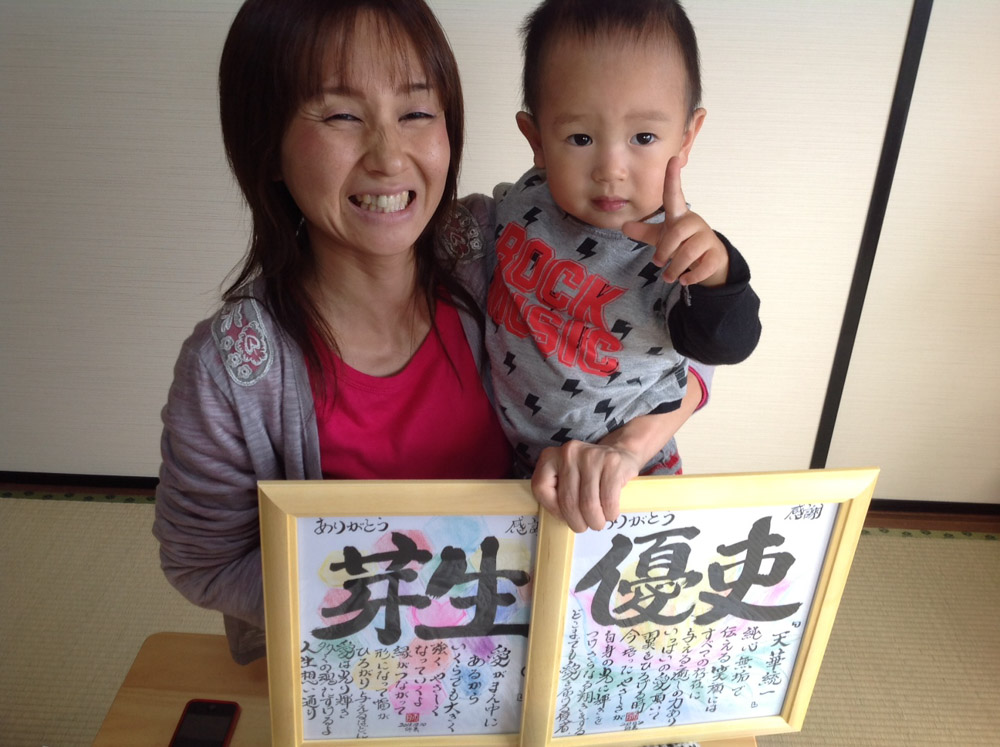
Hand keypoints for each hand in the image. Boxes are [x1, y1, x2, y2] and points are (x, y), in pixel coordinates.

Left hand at [531, 440, 641, 532]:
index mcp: (551, 456)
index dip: (552, 508)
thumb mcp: (567, 476)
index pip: (541, 487)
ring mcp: (591, 456)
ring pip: (588, 503)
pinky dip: (609, 513)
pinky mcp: (612, 463)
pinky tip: (610, 513)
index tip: (564, 516)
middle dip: (576, 521)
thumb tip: (561, 519)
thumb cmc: (589, 473)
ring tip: (597, 523)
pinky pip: (608, 500)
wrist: (619, 453)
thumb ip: (558, 492)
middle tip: (583, 526)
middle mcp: (569, 452)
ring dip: (594, 521)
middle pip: (567, 499)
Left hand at [622, 156, 728, 287]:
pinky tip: (684, 280)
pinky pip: (703, 265)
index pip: (674, 194)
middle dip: (665, 251)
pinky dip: (691, 276)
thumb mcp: (662, 237)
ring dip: (675, 268)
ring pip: (689, 252)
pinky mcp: (715, 255)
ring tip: (669, 277)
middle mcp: (694, 223)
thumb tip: (624, 226)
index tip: (673, 158)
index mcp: (679, 216)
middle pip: (677, 233)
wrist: (709, 261)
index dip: (672, 178)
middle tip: (658, 264)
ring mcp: (707, 238)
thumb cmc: (682, 243)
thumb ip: (645, 232)